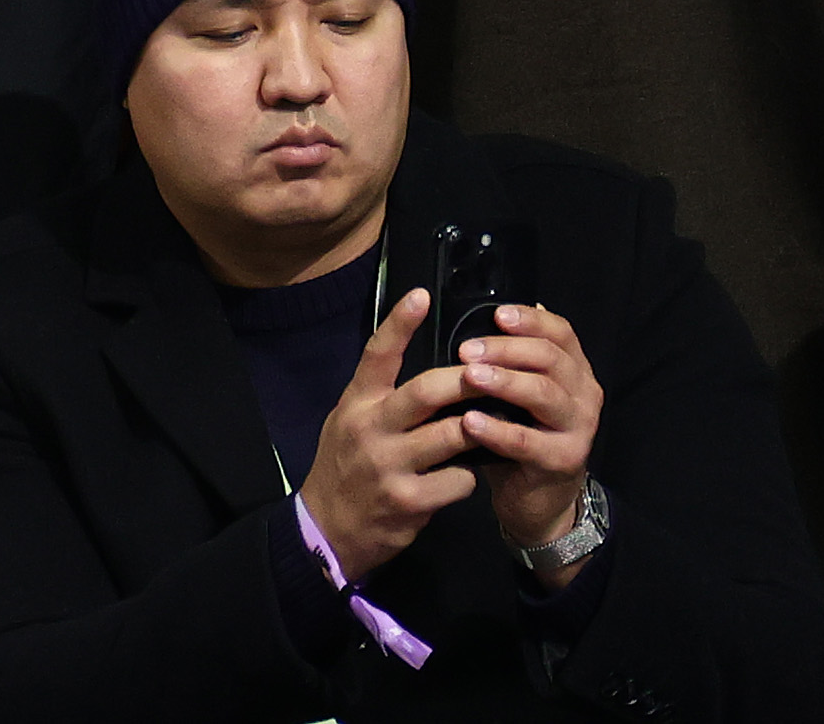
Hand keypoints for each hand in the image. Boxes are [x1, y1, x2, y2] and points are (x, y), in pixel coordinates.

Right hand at [298, 287, 483, 580]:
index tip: (422, 294)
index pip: (377, 354)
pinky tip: (466, 478)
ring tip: (492, 426)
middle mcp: (369, 428)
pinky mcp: (408, 501)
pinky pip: (458, 480)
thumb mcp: (349, 422)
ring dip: (479, 431)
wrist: (328, 528)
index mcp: (356, 403)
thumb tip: (431, 375)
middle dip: (465, 380)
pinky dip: (469, 477)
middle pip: (425, 392)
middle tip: (494, 370)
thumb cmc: (346, 466)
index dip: (400, 323)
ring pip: (451, 436)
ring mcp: (388, 465)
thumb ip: (382, 399)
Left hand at [456, 302, 604, 576]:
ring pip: (544, 394)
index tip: (496, 314)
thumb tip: (469, 316)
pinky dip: (498, 430)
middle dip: (506, 349)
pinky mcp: (564, 461)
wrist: (536, 496)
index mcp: (572, 369)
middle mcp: (584, 394)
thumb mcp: (515, 391)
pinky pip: (529, 442)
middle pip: (550, 358)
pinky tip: (470, 421)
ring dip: (504, 382)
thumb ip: (506, 360)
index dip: (530, 320)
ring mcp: (580, 428)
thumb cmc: (517, 431)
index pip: (560, 333)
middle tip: (465, 350)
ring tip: (469, 377)